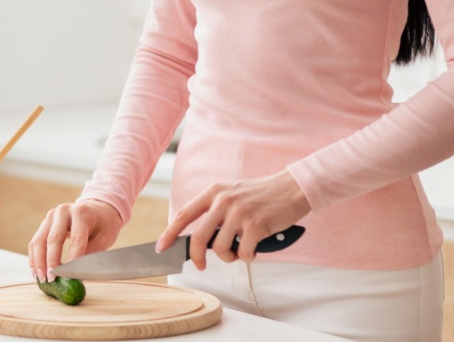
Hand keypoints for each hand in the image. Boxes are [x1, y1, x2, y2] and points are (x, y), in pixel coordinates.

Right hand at [27, 199, 121, 281]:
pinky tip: (36, 270)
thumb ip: (92, 253)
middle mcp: (63, 211)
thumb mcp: (105, 237)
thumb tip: (77, 273)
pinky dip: (34, 257)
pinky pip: (36, 241)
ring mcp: (51, 216)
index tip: (70, 275)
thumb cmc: (103, 224)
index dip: (73, 258)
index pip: (76, 239)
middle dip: (50, 261)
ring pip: (39, 240)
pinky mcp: (45, 223)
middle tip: (51, 278)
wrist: (98, 208)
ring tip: (41, 278)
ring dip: (38, 261)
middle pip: (53, 238)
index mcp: (81, 213)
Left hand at [155, 169, 310, 270]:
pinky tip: (254, 248)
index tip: (161, 247)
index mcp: (214, 192)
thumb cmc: (262, 194)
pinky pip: (244, 253)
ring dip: (229, 257)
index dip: (169, 232)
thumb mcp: (232, 193)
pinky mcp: (256, 225)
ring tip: (238, 252)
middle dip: (196, 257)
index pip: (184, 214)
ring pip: (220, 249)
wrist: (292, 187)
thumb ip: (215, 210)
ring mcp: (239, 213)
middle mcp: (223, 201)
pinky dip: (248, 257)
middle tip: (201, 266)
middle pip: (198, 237)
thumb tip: (201, 239)